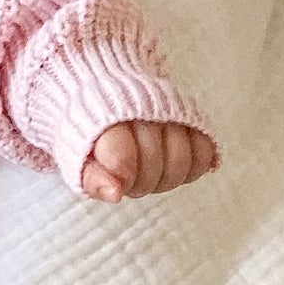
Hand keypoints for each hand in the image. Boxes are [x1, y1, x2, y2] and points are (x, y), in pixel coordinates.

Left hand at [78, 121, 216, 202]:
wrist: (106, 90)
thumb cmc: (92, 134)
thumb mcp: (79, 157)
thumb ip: (91, 178)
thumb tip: (115, 194)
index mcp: (107, 116)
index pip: (123, 157)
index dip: (122, 176)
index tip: (118, 180)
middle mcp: (143, 109)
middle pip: (155, 164)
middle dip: (142, 182)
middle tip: (130, 178)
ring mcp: (171, 111)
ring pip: (183, 161)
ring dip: (167, 178)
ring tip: (150, 172)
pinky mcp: (193, 117)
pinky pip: (205, 152)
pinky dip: (192, 168)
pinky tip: (172, 167)